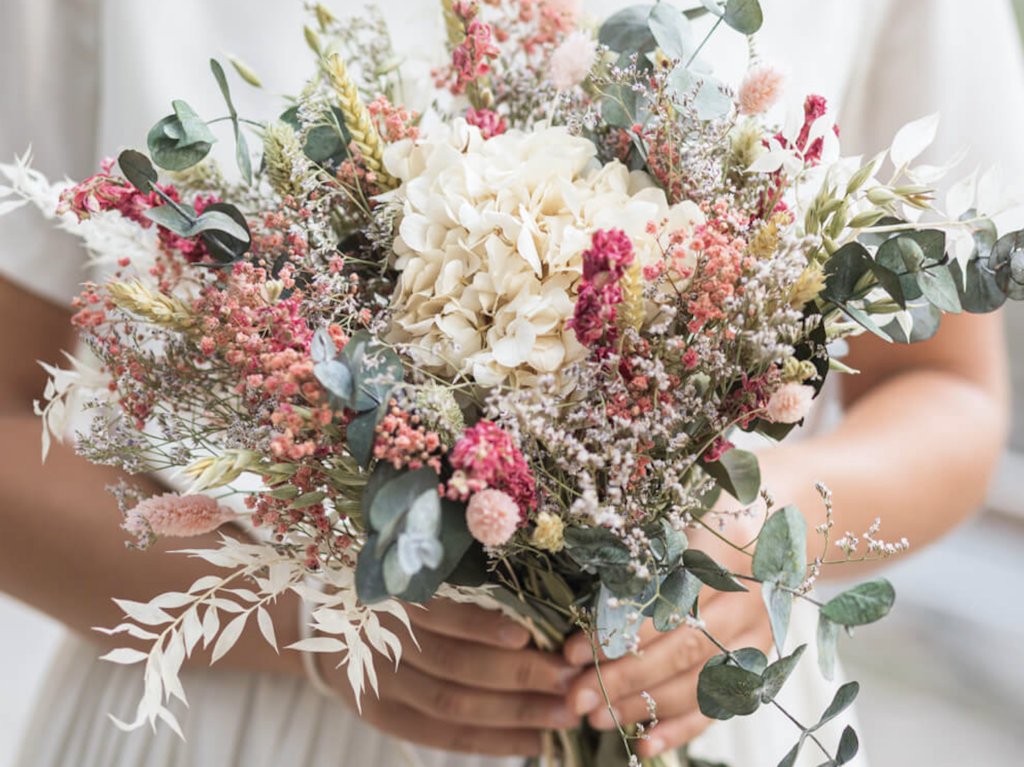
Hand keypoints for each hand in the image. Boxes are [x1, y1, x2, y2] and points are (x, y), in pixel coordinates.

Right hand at [330, 598, 582, 755]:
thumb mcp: (414, 569)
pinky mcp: (383, 716)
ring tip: (563, 715)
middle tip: (570, 680)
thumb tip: (537, 598)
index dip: (486, 629)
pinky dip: (490, 742)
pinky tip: (532, 741)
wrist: (324, 621)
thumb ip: (462, 581)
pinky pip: (440, 736)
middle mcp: (384, 641)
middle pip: (455, 665)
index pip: (444, 618)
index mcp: (393, 595)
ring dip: (514, 713)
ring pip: (452, 705)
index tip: (535, 638)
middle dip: (519, 676)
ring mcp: (380, 684)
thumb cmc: (392, 587)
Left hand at [562, 519, 772, 758]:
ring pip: (697, 681)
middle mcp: (742, 599)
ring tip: (597, 718)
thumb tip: (578, 608)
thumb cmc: (698, 533)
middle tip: (576, 697)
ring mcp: (755, 636)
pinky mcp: (758, 666)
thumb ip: (634, 565)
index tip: (572, 652)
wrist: (764, 540)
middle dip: (621, 677)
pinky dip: (680, 729)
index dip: (615, 631)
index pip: (659, 602)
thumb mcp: (667, 531)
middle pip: (678, 647)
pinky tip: (644, 744)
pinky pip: (719, 706)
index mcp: (717, 556)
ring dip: (643, 706)